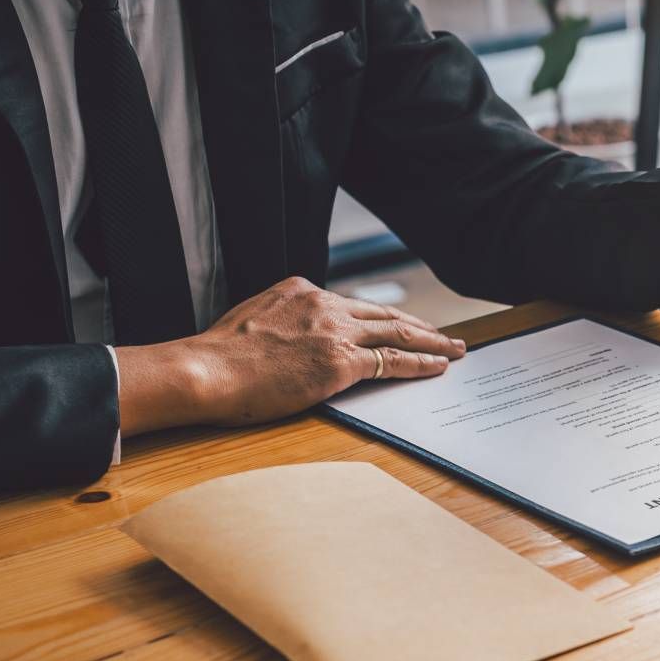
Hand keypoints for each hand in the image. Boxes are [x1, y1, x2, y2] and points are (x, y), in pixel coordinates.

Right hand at [114, 277, 466, 434]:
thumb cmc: (217, 358)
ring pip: (396, 333)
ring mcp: (332, 331)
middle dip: (419, 326)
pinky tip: (438, 367)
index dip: (383, 318)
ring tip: (454, 350)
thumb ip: (281, 322)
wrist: (205, 371)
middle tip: (446, 335)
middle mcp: (321, 303)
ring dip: (431, 342)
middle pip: (383, 314)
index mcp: (300, 290)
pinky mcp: (339, 361)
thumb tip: (292, 341)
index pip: (353, 305)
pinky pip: (392, 361)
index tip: (401, 325)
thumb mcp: (251, 320)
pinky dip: (420, 364)